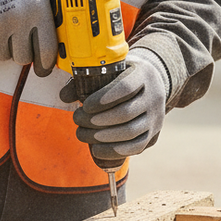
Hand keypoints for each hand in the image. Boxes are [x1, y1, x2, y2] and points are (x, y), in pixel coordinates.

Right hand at [0, 0, 57, 75]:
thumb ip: (51, 8)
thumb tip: (63, 31)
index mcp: (39, 9)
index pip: (47, 50)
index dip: (46, 64)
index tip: (43, 68)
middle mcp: (20, 19)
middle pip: (24, 57)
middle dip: (21, 51)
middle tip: (17, 39)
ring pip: (4, 56)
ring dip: (3, 48)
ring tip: (2, 28)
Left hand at [59, 49, 169, 164]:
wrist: (152, 85)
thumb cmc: (124, 76)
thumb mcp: (110, 70)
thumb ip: (86, 80)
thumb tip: (64, 96)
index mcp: (144, 75)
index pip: (126, 87)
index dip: (104, 98)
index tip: (85, 105)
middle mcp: (154, 96)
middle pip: (126, 113)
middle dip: (96, 120)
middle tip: (77, 119)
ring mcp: (155, 117)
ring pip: (130, 132)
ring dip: (102, 137)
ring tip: (81, 133)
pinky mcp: (153, 135)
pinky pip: (135, 147)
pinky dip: (114, 151)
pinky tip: (96, 149)